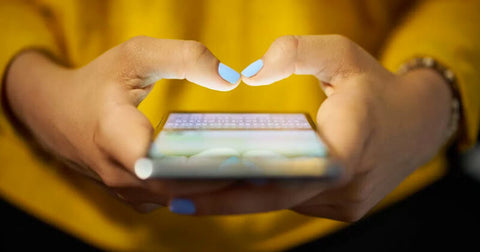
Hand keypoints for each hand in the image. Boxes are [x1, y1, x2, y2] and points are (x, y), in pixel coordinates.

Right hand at [4, 36, 240, 210]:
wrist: (56, 113)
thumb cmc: (98, 81)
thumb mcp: (136, 55)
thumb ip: (184, 58)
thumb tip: (231, 79)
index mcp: (114, 135)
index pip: (161, 165)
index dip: (202, 165)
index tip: (241, 158)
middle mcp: (119, 174)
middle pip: (180, 187)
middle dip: (223, 179)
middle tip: (267, 167)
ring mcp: (126, 191)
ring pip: (180, 198)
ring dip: (216, 188)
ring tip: (257, 172)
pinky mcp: (135, 197)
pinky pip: (174, 199)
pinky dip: (201, 190)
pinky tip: (229, 175)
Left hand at [170, 35, 452, 220]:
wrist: (417, 124)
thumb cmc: (375, 86)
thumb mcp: (342, 54)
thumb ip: (297, 52)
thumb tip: (249, 73)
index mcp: (350, 144)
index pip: (289, 174)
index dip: (239, 186)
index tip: (192, 189)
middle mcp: (348, 185)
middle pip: (275, 197)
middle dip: (223, 198)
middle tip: (172, 195)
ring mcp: (346, 203)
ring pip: (282, 203)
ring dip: (240, 198)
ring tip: (191, 190)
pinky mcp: (342, 208)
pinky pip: (293, 202)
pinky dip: (263, 195)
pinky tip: (230, 185)